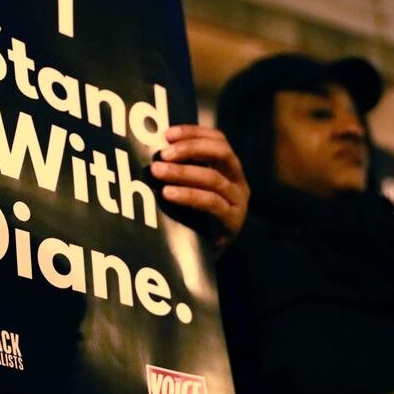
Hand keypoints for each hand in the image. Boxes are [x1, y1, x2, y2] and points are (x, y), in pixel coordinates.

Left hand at [151, 125, 248, 250]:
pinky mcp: (233, 222)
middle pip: (222, 152)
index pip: (218, 139)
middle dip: (190, 148)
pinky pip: (211, 203)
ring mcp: (238, 202)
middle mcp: (239, 182)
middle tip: (162, 154)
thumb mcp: (192, 190)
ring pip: (213, 178)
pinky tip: (168, 194)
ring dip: (182, 172)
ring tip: (158, 172)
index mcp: (230, 169)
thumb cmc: (193, 219)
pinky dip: (188, 195)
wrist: (204, 260)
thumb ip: (182, 170)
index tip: (167, 134)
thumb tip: (154, 151)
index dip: (194, 132)